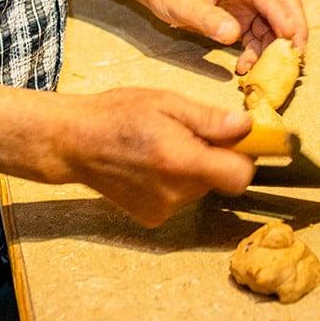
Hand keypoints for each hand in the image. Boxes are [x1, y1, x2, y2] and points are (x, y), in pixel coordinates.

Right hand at [60, 88, 255, 226]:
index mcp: (182, 162)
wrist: (72, 142)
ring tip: (164, 146)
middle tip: (187, 133)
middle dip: (215, 157)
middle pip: (221, 180)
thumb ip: (209, 119)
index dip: (244, 156)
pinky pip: (181, 198)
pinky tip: (151, 165)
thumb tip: (247, 127)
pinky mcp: (152, 218)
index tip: (235, 139)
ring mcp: (163, 210)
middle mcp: (176, 193)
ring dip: (194, 169)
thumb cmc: (117, 115)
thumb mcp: (167, 103)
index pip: (240, 176)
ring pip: (202, 188)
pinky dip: (176, 182)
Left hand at [142, 0, 307, 73]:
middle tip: (296, 54)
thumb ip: (207, 18)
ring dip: (274, 47)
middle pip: (283, 3)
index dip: (281, 16)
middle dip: (294, 28)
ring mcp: (246, 3)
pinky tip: (245, 67)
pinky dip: (257, 53)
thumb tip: (233, 35)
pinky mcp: (241, 18)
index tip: (291, 38)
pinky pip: (258, 36)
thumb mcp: (181, 4)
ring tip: (265, 70)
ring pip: (274, 24)